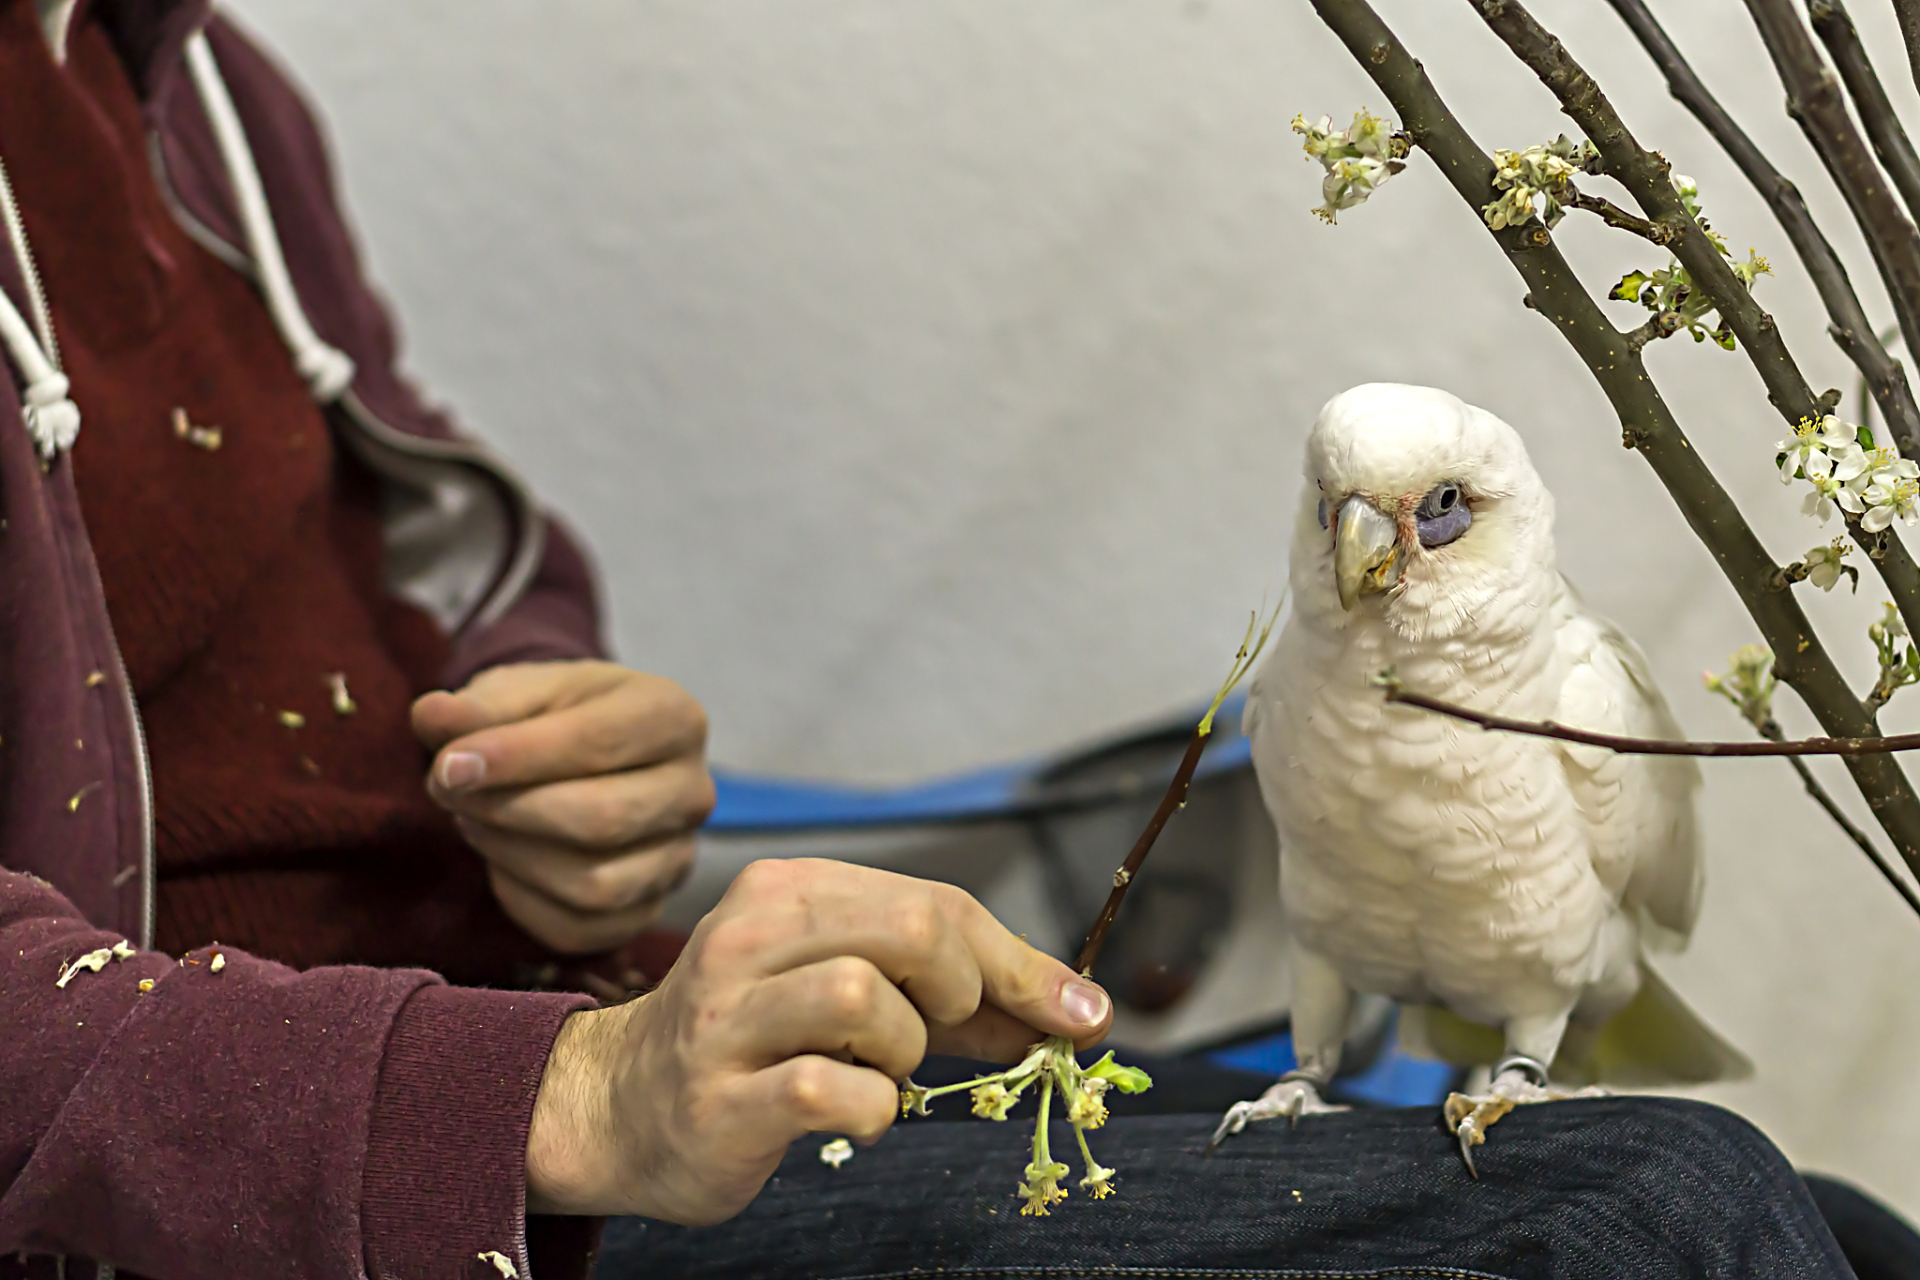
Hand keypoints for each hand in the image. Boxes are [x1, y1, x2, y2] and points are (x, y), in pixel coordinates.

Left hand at [412, 661, 713, 952]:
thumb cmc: (550, 717)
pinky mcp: (646, 910)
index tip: (447, 765)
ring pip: (593, 884)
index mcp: (674, 718)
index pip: (598, 744)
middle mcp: (694, 791)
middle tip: (450, 792)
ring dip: (512, 856)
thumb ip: (479, 705)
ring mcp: (678, 857)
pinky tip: (501, 860)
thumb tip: (433, 716)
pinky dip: (522, 899)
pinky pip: (578, 928)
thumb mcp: (518, 691)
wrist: (577, 756)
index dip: (516, 758)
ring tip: (474, 820)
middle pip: (602, 820)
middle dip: (510, 811)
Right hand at [523, 858, 1114, 1221]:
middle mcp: (750, 937)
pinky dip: (871, 1110)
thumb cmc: (755, 1042)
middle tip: (944, 1032)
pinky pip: (832, 1093)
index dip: (1020, 961)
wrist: (618, 1107)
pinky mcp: (720, 1097)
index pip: (935, 901)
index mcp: (788, 891)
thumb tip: (1072, 1011)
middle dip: (963, 991)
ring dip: (907, 1052)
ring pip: (871, 1001)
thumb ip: (953, 995)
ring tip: (878, 1071)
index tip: (1079, 1013)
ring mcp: (728, 1016)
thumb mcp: (848, 994)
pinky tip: (851, 1113)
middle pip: (915, 929)